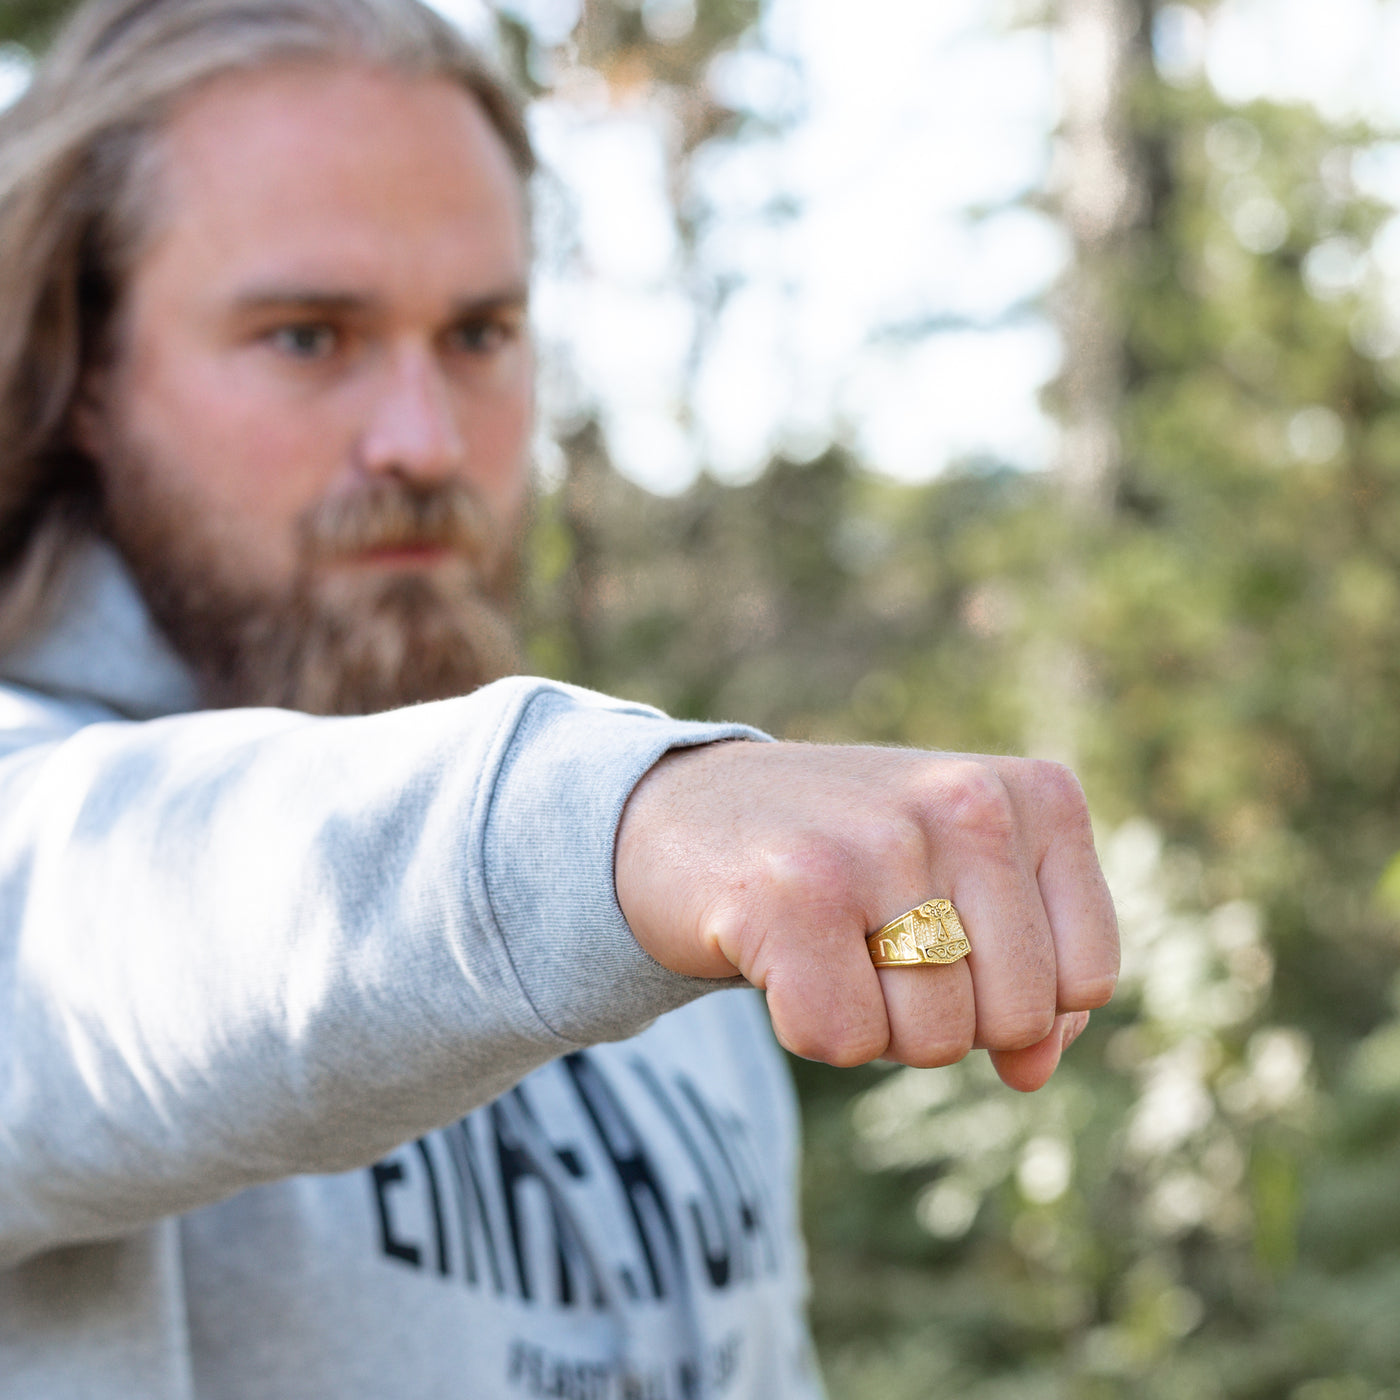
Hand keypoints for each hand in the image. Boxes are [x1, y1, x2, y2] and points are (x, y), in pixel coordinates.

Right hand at [615, 741, 1117, 1090]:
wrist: (686, 809)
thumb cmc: (848, 861)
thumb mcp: (961, 891)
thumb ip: (1032, 979)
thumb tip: (1034, 1072)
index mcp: (1033, 794)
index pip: (1085, 980)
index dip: (1014, 998)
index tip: (948, 943)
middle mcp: (966, 802)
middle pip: (1014, 1020)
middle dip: (944, 1019)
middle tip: (877, 947)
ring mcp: (879, 843)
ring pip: (934, 1042)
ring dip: (874, 1025)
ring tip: (829, 943)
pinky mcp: (792, 893)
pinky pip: (843, 1042)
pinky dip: (805, 1027)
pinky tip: (778, 956)